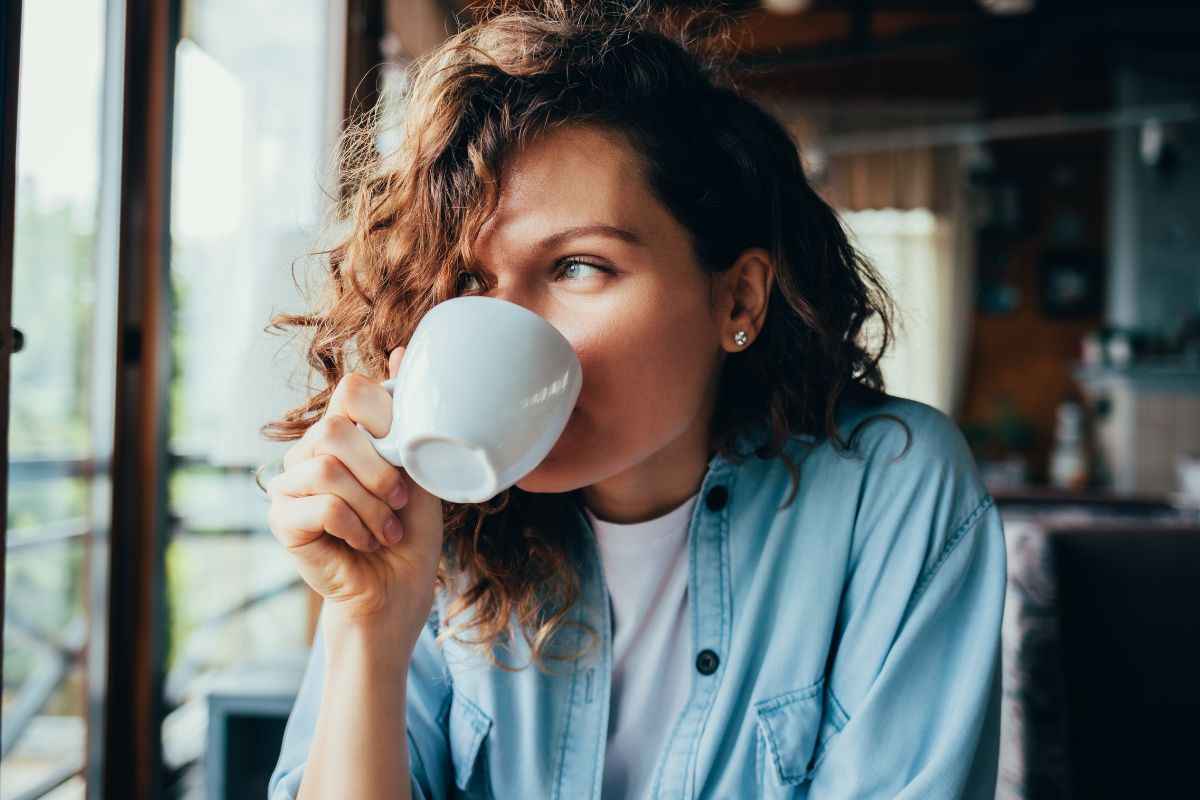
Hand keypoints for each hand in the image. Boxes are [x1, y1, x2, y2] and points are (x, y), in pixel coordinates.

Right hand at [266, 347, 444, 649]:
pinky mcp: (281, 519)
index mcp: (343, 432)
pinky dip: (355, 525)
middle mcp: (309, 450)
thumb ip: (408, 417)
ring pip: (328, 468)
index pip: (351, 391)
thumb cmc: (411, 531)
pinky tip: (365, 542)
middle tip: (399, 503)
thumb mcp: (420, 467)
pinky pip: (319, 504)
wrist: (398, 591)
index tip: (405, 457)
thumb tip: (402, 351)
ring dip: (371, 505)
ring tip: (385, 530)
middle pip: (336, 428)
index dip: (384, 418)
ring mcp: (289, 483)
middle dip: (380, 470)